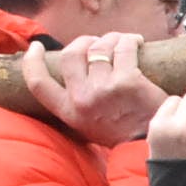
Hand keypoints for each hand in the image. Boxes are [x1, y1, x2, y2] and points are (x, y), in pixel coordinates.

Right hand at [24, 34, 168, 147]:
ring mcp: (104, 89)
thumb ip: (78, 106)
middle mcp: (82, 99)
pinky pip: (124, 49)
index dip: (32, 61)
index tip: (37, 46)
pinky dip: (130, 40)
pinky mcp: (128, 82)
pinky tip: (137, 42)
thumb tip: (77, 79)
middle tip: (97, 41)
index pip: (38, 83)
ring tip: (123, 41)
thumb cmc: (125, 136)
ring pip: (100, 47)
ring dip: (111, 38)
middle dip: (83, 41)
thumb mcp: (89, 126)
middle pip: (71, 54)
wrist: (153, 147)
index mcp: (69, 111)